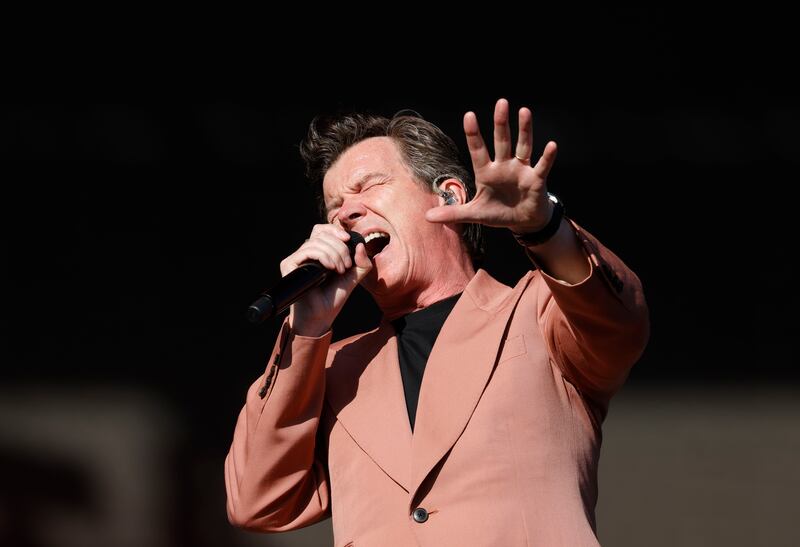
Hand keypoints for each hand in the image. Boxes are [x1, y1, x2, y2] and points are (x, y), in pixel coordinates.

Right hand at [279, 224, 372, 336]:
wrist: (321, 316)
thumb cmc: (333, 297)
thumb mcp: (353, 277)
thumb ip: (362, 263)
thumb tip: (361, 245)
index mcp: (318, 252)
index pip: (322, 230)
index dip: (335, 230)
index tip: (348, 240)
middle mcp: (305, 253)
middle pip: (321, 234)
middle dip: (339, 247)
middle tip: (347, 265)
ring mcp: (296, 259)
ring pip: (315, 241)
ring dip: (334, 254)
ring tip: (340, 270)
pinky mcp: (289, 265)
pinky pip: (307, 251)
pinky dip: (323, 256)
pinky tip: (331, 268)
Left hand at [425, 98, 557, 233]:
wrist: (523, 221)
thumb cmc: (498, 212)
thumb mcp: (474, 214)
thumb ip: (453, 213)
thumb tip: (427, 217)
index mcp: (486, 172)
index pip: (478, 150)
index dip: (474, 134)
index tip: (469, 115)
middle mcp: (504, 166)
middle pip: (502, 141)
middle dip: (501, 123)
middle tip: (501, 102)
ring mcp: (521, 170)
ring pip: (523, 146)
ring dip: (524, 130)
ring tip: (524, 111)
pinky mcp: (536, 179)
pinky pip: (542, 166)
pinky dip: (547, 156)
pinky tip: (551, 145)